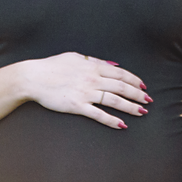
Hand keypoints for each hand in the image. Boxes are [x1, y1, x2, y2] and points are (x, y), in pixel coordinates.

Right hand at [19, 52, 149, 128]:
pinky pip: (98, 114)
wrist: (33, 77)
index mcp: (92, 66)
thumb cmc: (52, 66)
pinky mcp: (77, 106)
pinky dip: (112, 120)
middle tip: (148, 101)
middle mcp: (92, 79)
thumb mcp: (75, 57)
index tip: (143, 86)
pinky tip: (122, 125)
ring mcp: (85, 93)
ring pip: (114, 100)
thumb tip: (113, 65)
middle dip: (138, 94)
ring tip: (142, 112)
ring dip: (131, 107)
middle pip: (121, 87)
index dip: (134, 80)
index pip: (120, 73)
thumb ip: (95, 60)